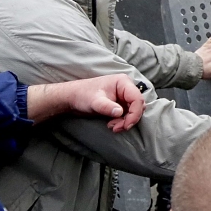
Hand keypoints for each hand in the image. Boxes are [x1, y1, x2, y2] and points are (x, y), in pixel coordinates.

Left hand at [27, 75, 145, 131]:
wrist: (72, 98)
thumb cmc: (82, 95)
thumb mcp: (94, 102)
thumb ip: (107, 107)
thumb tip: (120, 113)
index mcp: (123, 83)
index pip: (137, 99)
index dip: (135, 114)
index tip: (126, 125)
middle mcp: (126, 88)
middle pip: (138, 106)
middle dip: (129, 119)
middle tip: (117, 127)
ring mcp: (123, 96)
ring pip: (134, 112)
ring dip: (125, 122)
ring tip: (112, 126)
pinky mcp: (120, 104)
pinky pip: (127, 115)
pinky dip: (122, 122)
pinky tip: (111, 124)